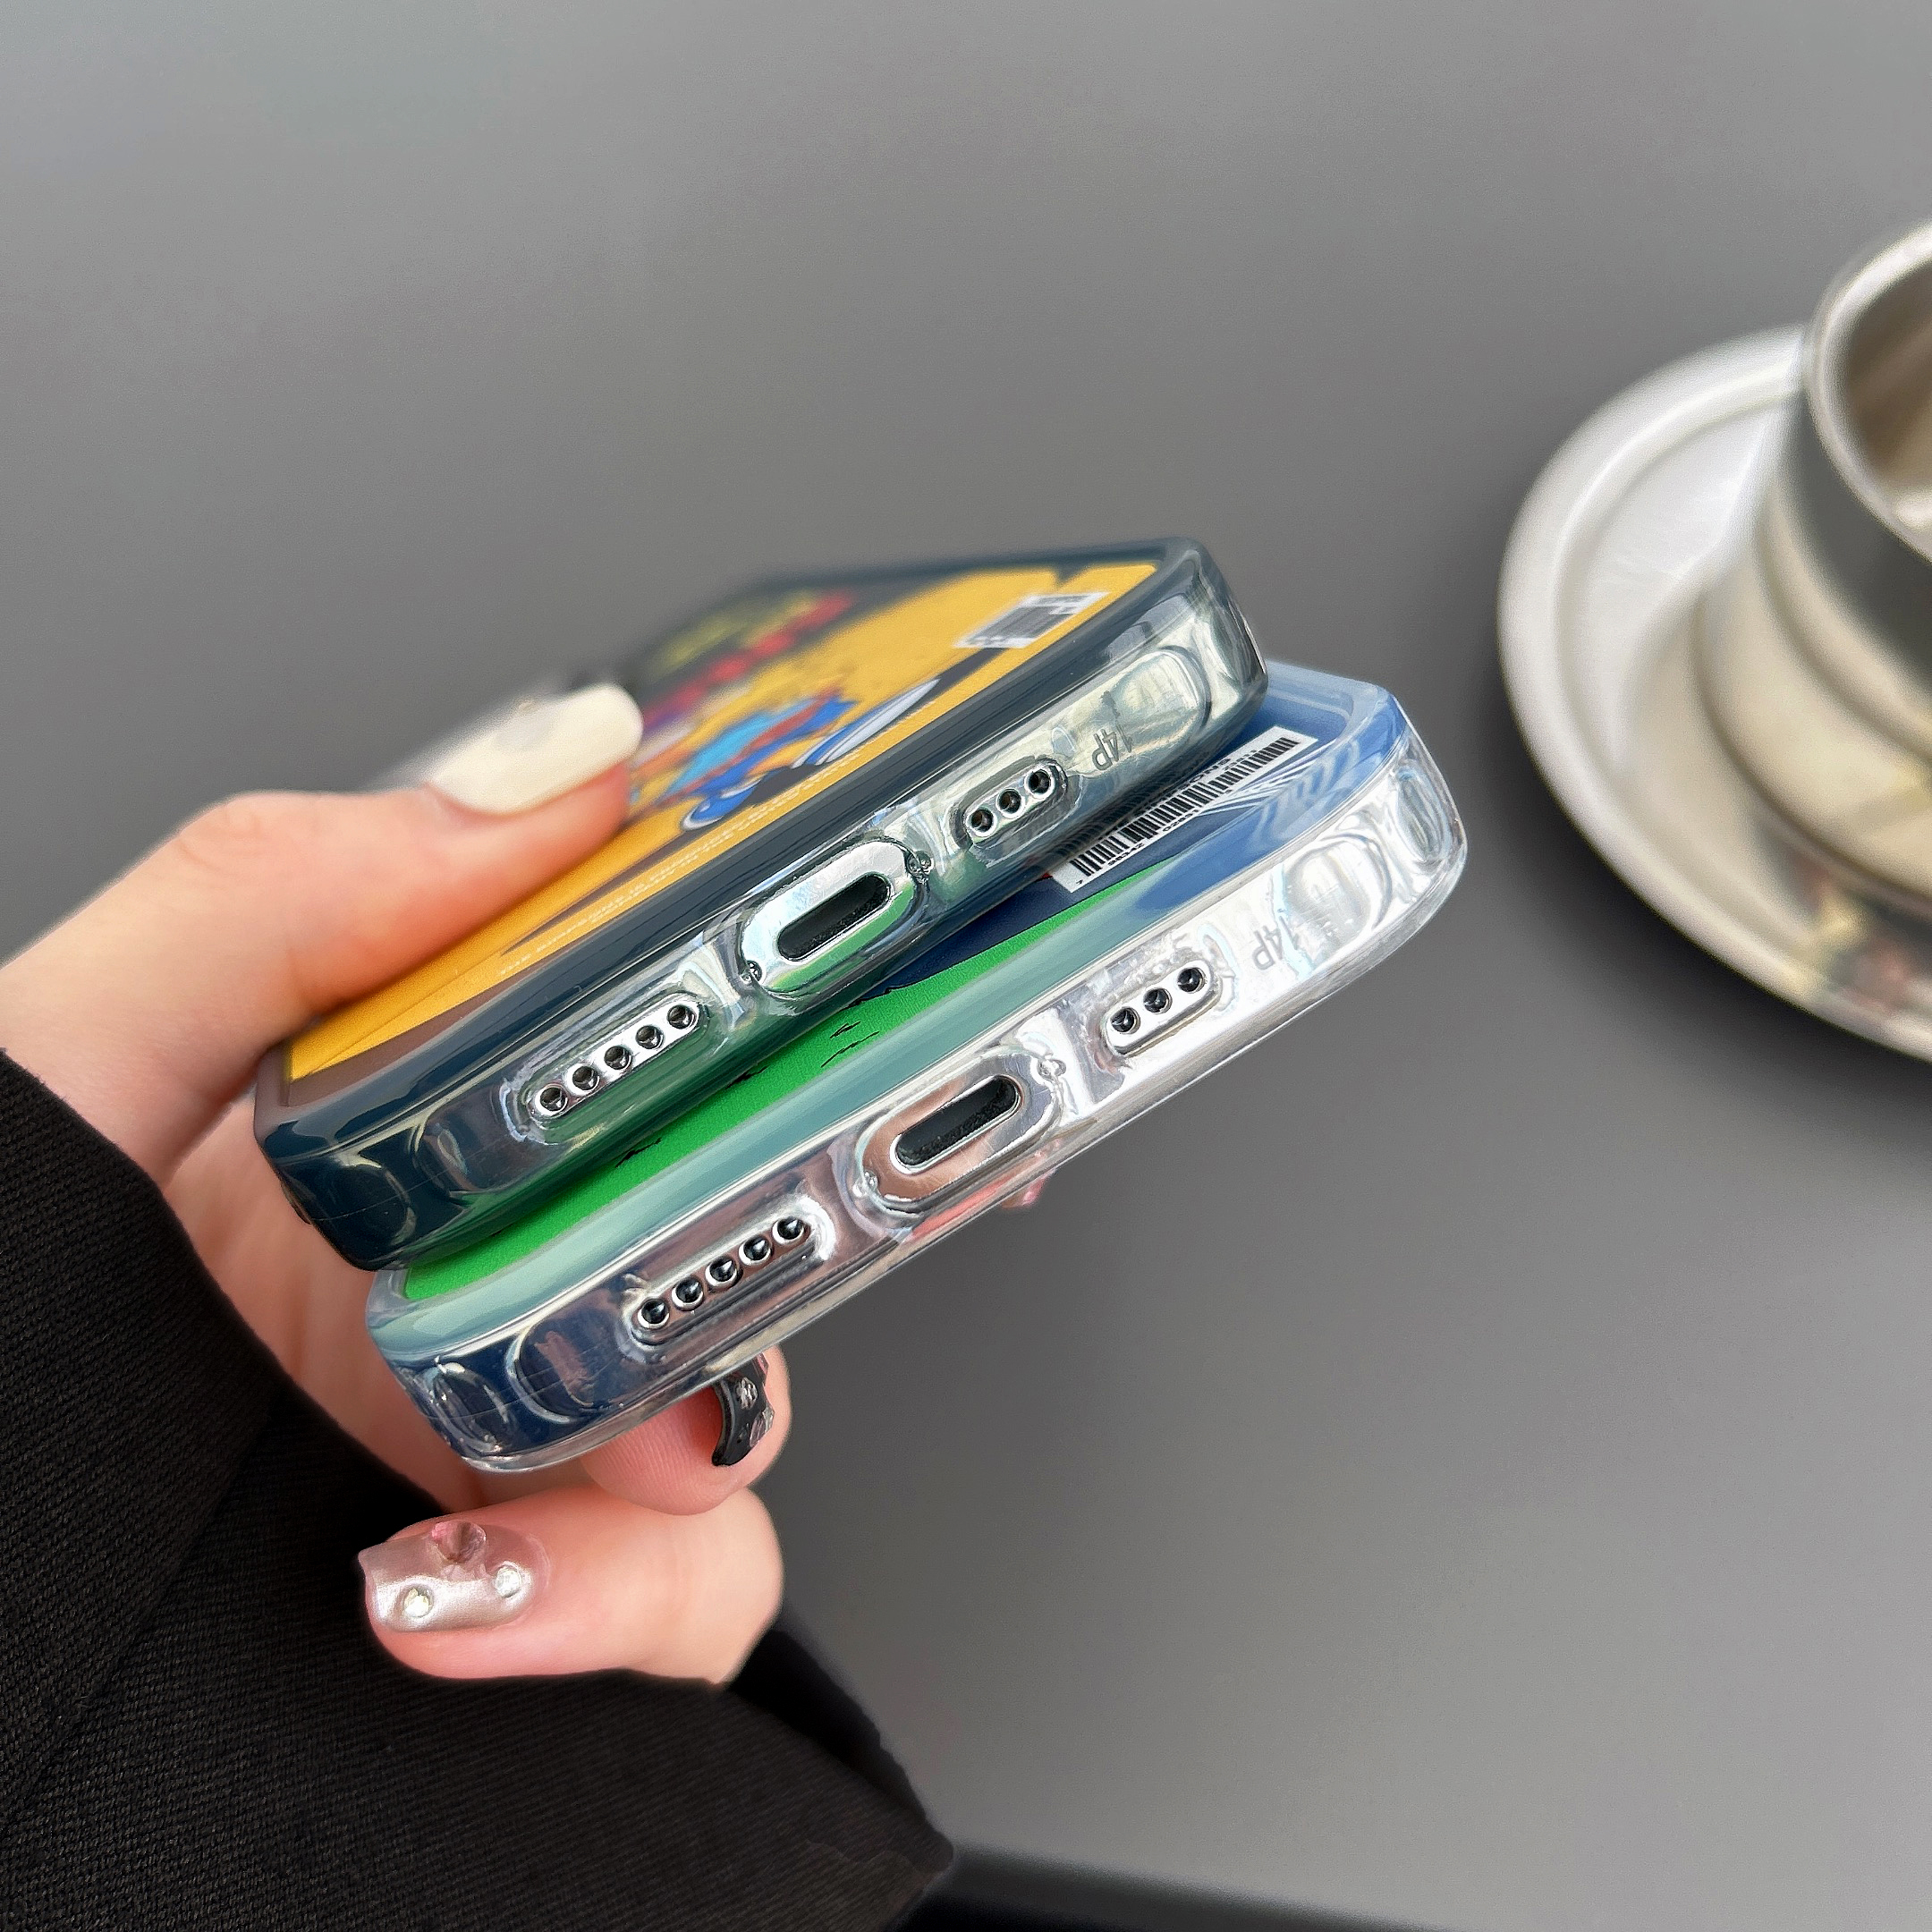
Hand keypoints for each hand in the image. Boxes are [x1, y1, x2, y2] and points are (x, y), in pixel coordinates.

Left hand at [0, 690, 785, 1682]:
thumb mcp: (69, 1070)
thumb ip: (273, 898)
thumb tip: (563, 765)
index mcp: (406, 1117)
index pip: (640, 1012)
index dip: (735, 979)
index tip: (776, 966)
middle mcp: (484, 1268)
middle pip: (735, 1210)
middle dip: (760, 1216)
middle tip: (716, 1221)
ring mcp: (518, 1440)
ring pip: (743, 1416)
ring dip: (701, 1439)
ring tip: (601, 1460)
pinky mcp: (540, 1596)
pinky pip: (678, 1601)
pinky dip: (616, 1601)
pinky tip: (453, 1590)